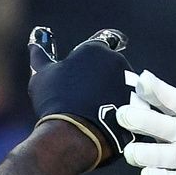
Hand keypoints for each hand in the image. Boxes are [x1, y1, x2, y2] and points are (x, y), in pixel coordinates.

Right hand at [26, 26, 131, 167]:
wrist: (73, 135)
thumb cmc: (55, 101)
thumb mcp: (42, 75)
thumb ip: (40, 54)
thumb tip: (35, 38)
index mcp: (96, 49)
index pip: (102, 41)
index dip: (93, 55)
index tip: (86, 65)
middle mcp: (119, 62)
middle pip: (113, 65)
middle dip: (104, 76)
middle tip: (86, 94)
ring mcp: (132, 85)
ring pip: (125, 85)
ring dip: (115, 93)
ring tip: (97, 111)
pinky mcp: (139, 108)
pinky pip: (132, 106)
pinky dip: (122, 111)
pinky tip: (108, 122)